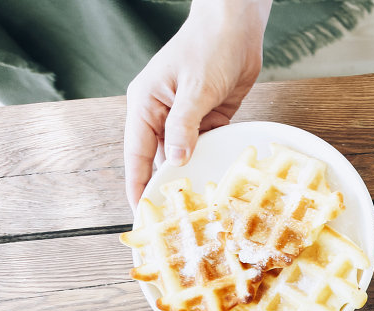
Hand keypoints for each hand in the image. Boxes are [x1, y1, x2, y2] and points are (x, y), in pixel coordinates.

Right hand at [123, 0, 268, 207]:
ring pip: (185, 155)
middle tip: (172, 221)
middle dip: (165, 186)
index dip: (138, 183)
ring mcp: (187, 117)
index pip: (137, 152)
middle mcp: (162, 113)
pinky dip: (211, 163)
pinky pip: (208, 146)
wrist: (236, 27)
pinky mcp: (211, 118)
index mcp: (146, 104)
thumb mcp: (195, 89)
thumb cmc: (208, 48)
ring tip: (196, 210)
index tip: (140, 211)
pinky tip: (217, 184)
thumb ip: (184, 126)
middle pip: (159, 158)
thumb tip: (174, 161)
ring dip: (191, 177)